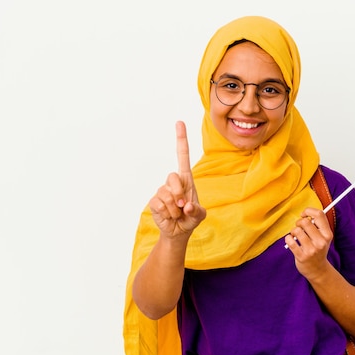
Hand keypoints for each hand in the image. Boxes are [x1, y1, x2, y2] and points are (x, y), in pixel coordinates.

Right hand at [148, 121, 205, 237]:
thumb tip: (187, 206)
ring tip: (177, 214)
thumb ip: (197, 211)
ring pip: (167, 195)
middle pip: (173, 177)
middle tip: (183, 206)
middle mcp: (173, 182)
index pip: (182, 156)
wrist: (178, 231)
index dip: (181, 139)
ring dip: (175, 209)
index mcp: (186, 180)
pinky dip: (167, 213)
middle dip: (180, 193)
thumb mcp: (200, 215)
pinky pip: (160, 204)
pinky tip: (169, 216)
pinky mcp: (154, 201)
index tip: (179, 122)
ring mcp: (162, 191)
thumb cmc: (191, 218)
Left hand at [285, 208, 332, 278]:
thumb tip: (306, 212)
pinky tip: (291, 241)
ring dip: (293, 231)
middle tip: (299, 228)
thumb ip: (318, 224)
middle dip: (298, 222)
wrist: (318, 270)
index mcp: (328, 234)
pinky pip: (290, 241)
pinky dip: (288, 239)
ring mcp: (311, 250)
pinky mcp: (302, 256)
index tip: (304, 214)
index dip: (308, 211)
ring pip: (296, 230)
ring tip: (295, 236)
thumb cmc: (318, 249)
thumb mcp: (324, 237)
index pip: (319, 214)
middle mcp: (321, 242)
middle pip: (305, 222)